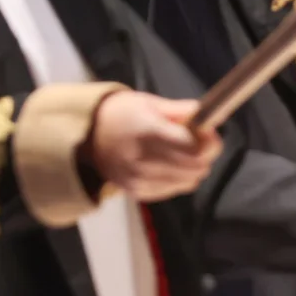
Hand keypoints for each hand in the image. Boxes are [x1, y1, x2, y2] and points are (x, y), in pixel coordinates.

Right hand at [82, 91, 221, 201]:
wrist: (86, 138)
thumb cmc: (120, 114)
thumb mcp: (148, 102)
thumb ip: (180, 110)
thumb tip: (208, 114)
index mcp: (147, 134)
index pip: (194, 149)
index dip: (209, 140)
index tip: (206, 129)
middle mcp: (143, 161)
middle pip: (196, 167)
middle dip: (205, 153)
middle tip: (196, 140)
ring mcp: (139, 180)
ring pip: (189, 181)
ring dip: (193, 167)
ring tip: (180, 151)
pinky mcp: (137, 192)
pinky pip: (174, 189)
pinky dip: (179, 178)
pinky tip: (168, 164)